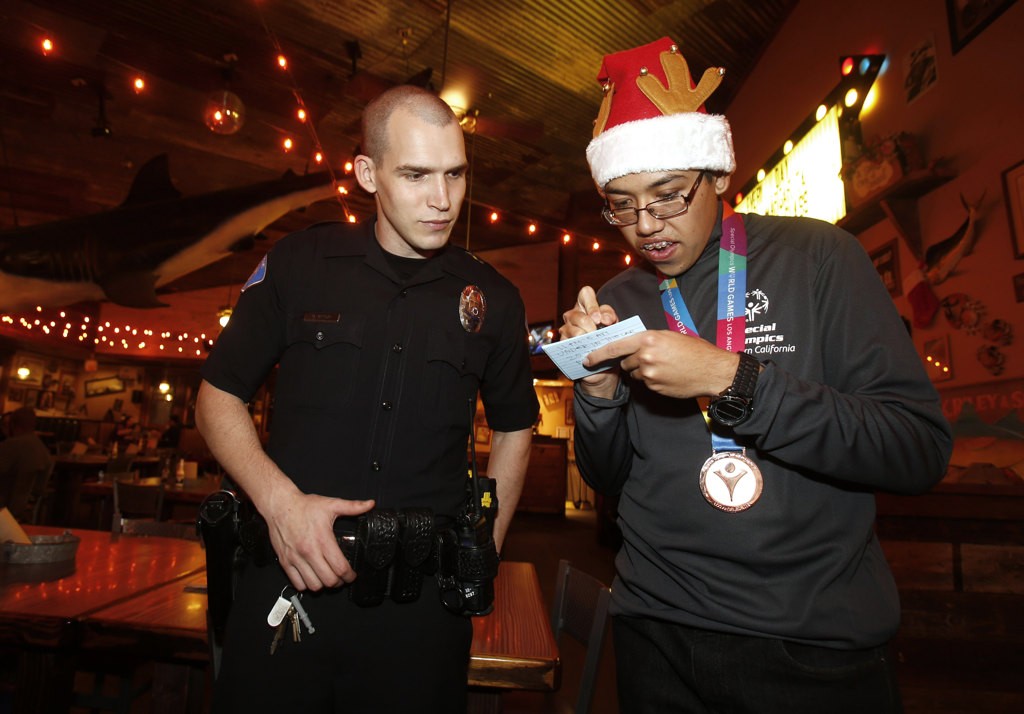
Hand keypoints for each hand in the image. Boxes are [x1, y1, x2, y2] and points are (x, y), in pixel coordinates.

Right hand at [263, 489, 374, 591]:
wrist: (280, 505)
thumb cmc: (303, 506)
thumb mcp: (331, 504)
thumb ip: (353, 506)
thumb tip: (370, 504)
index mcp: (322, 540)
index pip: (340, 567)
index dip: (350, 575)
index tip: (352, 575)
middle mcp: (309, 551)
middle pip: (329, 580)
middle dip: (339, 582)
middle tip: (342, 577)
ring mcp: (296, 558)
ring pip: (313, 585)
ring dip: (323, 585)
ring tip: (327, 578)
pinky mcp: (285, 561)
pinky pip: (297, 583)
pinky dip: (306, 585)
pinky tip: (312, 577)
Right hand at [560, 286, 620, 396]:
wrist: (605, 368)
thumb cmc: (609, 344)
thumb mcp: (614, 330)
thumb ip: (611, 321)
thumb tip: (607, 320)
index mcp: (588, 308)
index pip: (585, 294)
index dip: (593, 304)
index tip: (605, 320)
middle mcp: (575, 317)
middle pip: (576, 312)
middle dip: (588, 321)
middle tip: (596, 330)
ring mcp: (567, 330)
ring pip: (570, 326)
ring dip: (581, 333)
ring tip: (590, 340)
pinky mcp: (563, 345)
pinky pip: (566, 341)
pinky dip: (576, 345)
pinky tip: (585, 351)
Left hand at [583, 330, 738, 399]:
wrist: (712, 370)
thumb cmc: (694, 350)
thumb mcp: (670, 336)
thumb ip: (648, 340)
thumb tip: (632, 344)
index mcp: (648, 339)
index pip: (615, 347)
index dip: (598, 353)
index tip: (587, 358)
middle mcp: (645, 357)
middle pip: (625, 362)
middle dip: (631, 361)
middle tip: (649, 358)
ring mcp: (649, 374)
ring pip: (634, 374)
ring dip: (642, 371)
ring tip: (663, 366)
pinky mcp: (654, 388)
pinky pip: (645, 384)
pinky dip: (652, 380)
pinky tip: (667, 375)